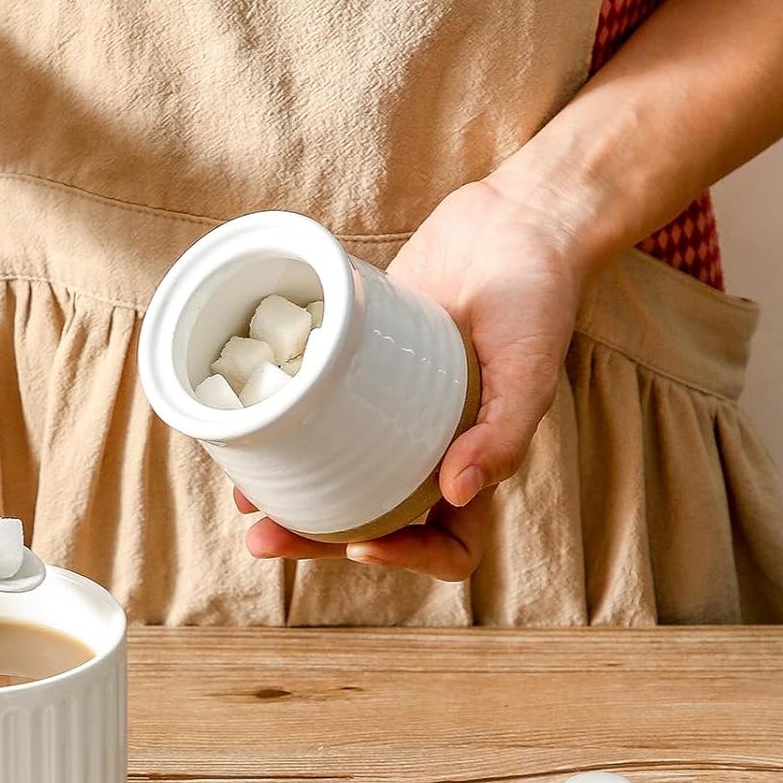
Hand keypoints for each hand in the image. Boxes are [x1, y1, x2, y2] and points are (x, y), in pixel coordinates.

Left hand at [240, 178, 590, 579]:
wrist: (514, 223)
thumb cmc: (538, 300)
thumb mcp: (531, 370)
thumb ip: (503, 436)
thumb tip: (456, 494)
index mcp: (473, 466)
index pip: (449, 544)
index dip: (408, 559)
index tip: (361, 548)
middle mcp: (427, 452)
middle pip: (371, 523)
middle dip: (315, 542)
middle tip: (263, 540)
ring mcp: (388, 415)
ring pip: (337, 479)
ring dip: (290, 501)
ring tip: (245, 506)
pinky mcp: (356, 373)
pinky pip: (317, 417)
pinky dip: (283, 435)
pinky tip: (245, 443)